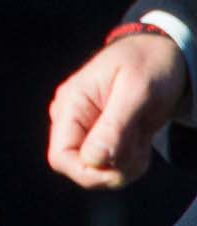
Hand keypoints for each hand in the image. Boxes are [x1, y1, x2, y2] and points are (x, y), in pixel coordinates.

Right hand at [49, 32, 192, 187]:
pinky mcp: (104, 135)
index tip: (121, 169)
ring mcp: (87, 128)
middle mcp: (72, 119)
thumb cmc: (149, 63)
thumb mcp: (137, 91)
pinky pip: (112, 164)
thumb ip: (114, 126)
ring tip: (143, 138)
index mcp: (71, 105)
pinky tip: (141, 140)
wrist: (164, 52)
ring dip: (127, 165)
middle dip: (113, 169)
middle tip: (141, 150)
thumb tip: (92, 161)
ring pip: (98, 170)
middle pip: (80, 168)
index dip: (88, 173)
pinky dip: (131, 161)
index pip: (61, 157)